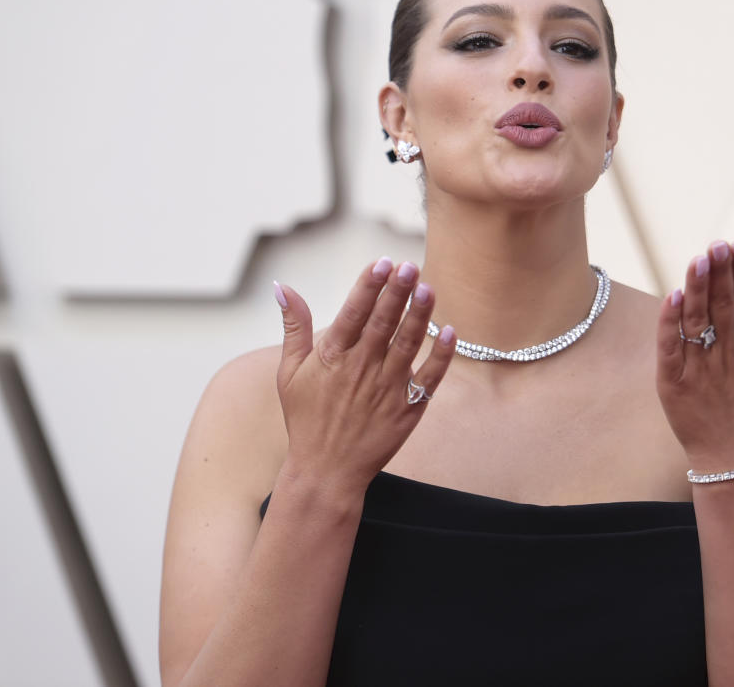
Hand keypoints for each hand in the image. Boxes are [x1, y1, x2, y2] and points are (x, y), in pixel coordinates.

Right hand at [272, 258, 455, 498]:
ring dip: (419, 316)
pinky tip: (449, 332)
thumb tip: (284, 287)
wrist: (327, 471)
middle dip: (397, 293)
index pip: (353, 313)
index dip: (369, 286)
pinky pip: (429, 378)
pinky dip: (440, 356)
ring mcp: (386, 390)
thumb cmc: (306, 418)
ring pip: (407, 345)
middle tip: (410, 266)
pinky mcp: (408, 409)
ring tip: (428, 288)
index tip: (382, 263)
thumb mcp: (289, 373)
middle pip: (383, 324)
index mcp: (332, 358)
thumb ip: (293, 328)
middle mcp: (361, 370)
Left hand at [655, 240, 733, 472]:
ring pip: (697, 320)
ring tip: (699, 260)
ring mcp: (700, 365)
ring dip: (697, 289)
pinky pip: (671, 346)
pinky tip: (672, 297)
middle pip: (722, 305)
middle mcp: (727, 351)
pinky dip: (670, 323)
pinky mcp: (674, 379)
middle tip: (718, 245)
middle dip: (720, 273)